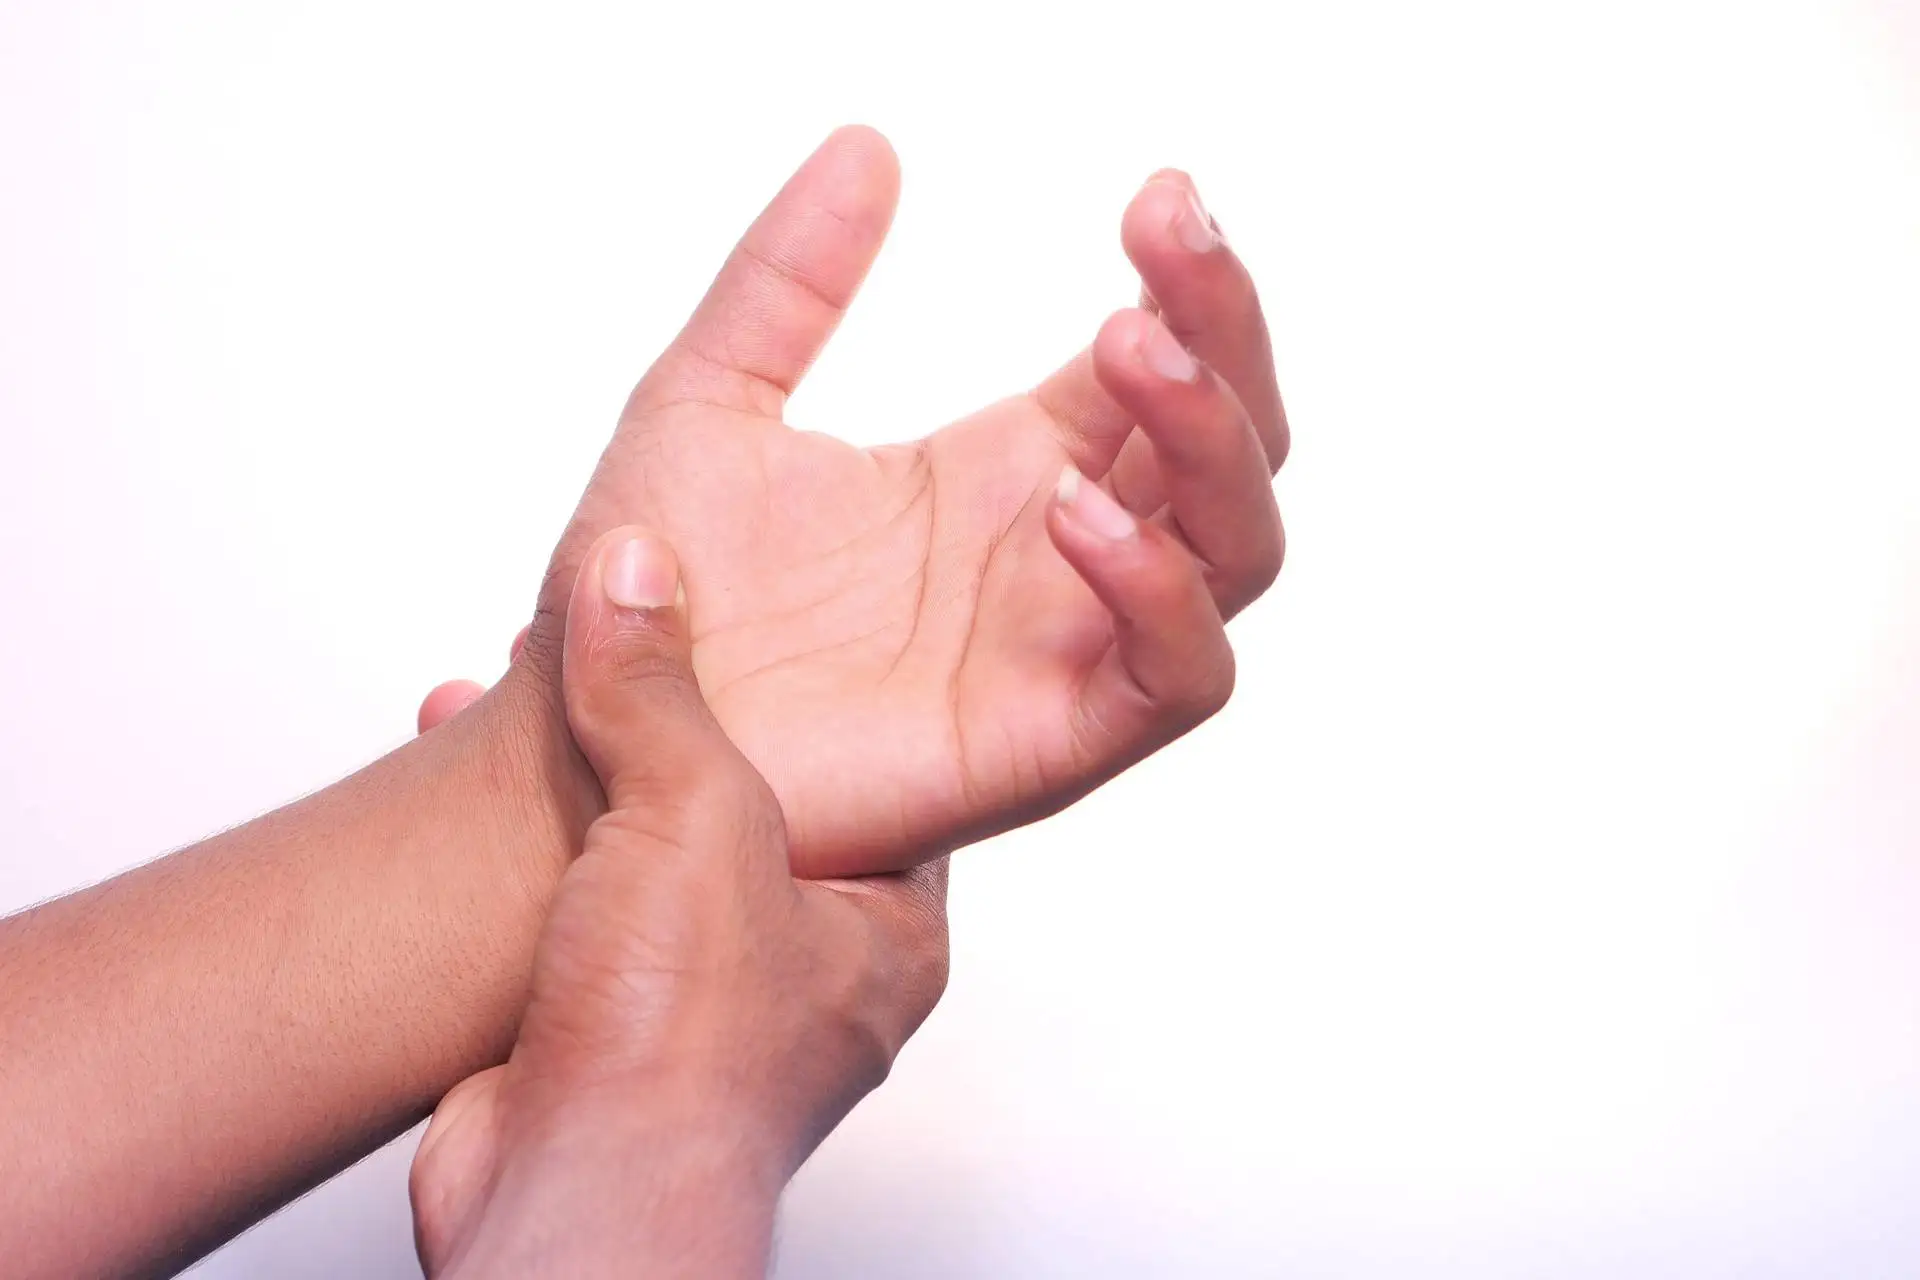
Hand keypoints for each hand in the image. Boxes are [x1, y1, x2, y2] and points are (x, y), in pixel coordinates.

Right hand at [410, 527, 948, 1277]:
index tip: (746, 632)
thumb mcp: (699, 817)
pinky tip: (463, 768)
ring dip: (576, 776)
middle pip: (736, 808)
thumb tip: (633, 573)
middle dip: (659, 728)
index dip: (805, 697)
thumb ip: (662, 690)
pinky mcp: (597, 1025)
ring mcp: (694, 1005)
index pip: (869, 780)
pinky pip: (563, 901)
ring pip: (639, 854)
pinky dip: (515, 837)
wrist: (564, 1198)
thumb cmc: (683, 1056)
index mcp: (883, 934)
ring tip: (522, 687)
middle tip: (614, 654)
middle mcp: (797, 976)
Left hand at [511, 126, 1285, 877]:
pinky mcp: (1050, 741)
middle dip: (1227, 332)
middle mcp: (1059, 555)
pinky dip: (1160, 592)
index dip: (1188, 281)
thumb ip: (788, 278)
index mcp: (1009, 471)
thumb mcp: (708, 398)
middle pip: (1229, 444)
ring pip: (1236, 551)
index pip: (1159, 365)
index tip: (1156, 193)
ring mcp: (1064, 648)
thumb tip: (868, 145)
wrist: (606, 733)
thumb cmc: (657, 595)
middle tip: (1171, 231)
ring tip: (1132, 346)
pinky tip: (1074, 513)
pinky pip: (1176, 675)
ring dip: (1217, 443)